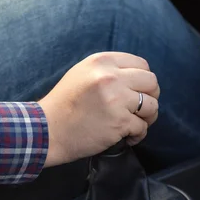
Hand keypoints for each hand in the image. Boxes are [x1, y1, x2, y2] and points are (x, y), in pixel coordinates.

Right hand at [38, 52, 159, 166]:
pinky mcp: (119, 122)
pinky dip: (137, 135)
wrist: (47, 130)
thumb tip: (138, 77)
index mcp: (102, 62)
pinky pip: (143, 127)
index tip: (138, 92)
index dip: (144, 80)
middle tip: (140, 109)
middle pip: (152, 83)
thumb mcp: (82, 73)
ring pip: (152, 106)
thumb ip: (109, 70)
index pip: (142, 65)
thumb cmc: (64, 104)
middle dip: (151, 97)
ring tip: (133, 124)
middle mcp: (111, 77)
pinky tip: (127, 137)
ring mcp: (116, 99)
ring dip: (147, 118)